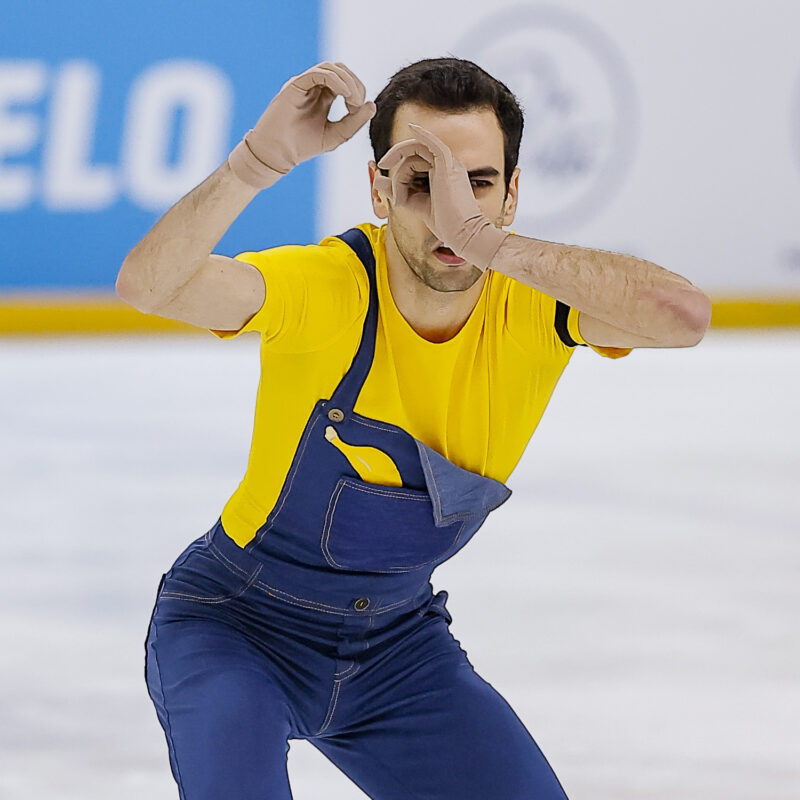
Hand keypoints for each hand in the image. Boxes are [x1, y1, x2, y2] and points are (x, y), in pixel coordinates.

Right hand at [229, 62, 375, 188]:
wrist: (278, 154)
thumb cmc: (303, 146)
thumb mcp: (336, 136)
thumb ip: (354, 122)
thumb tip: (372, 105)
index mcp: (323, 96)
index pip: (347, 82)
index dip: (358, 92)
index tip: (358, 111)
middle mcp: (314, 87)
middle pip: (341, 70)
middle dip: (355, 84)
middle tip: (357, 105)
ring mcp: (304, 84)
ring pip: (331, 68)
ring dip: (347, 81)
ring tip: (352, 101)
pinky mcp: (295, 85)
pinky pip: (318, 73)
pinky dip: (336, 81)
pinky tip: (344, 95)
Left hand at [375, 124, 507, 270]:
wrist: (463, 233)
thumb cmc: (446, 223)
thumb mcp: (415, 203)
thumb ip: (398, 191)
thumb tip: (379, 181)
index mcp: (441, 173)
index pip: (413, 161)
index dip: (398, 174)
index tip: (391, 193)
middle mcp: (446, 164)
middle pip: (412, 154)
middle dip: (395, 164)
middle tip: (383, 172)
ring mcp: (449, 163)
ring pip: (415, 154)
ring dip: (401, 173)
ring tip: (399, 195)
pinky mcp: (448, 164)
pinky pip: (433, 143)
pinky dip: (423, 134)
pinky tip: (412, 127)